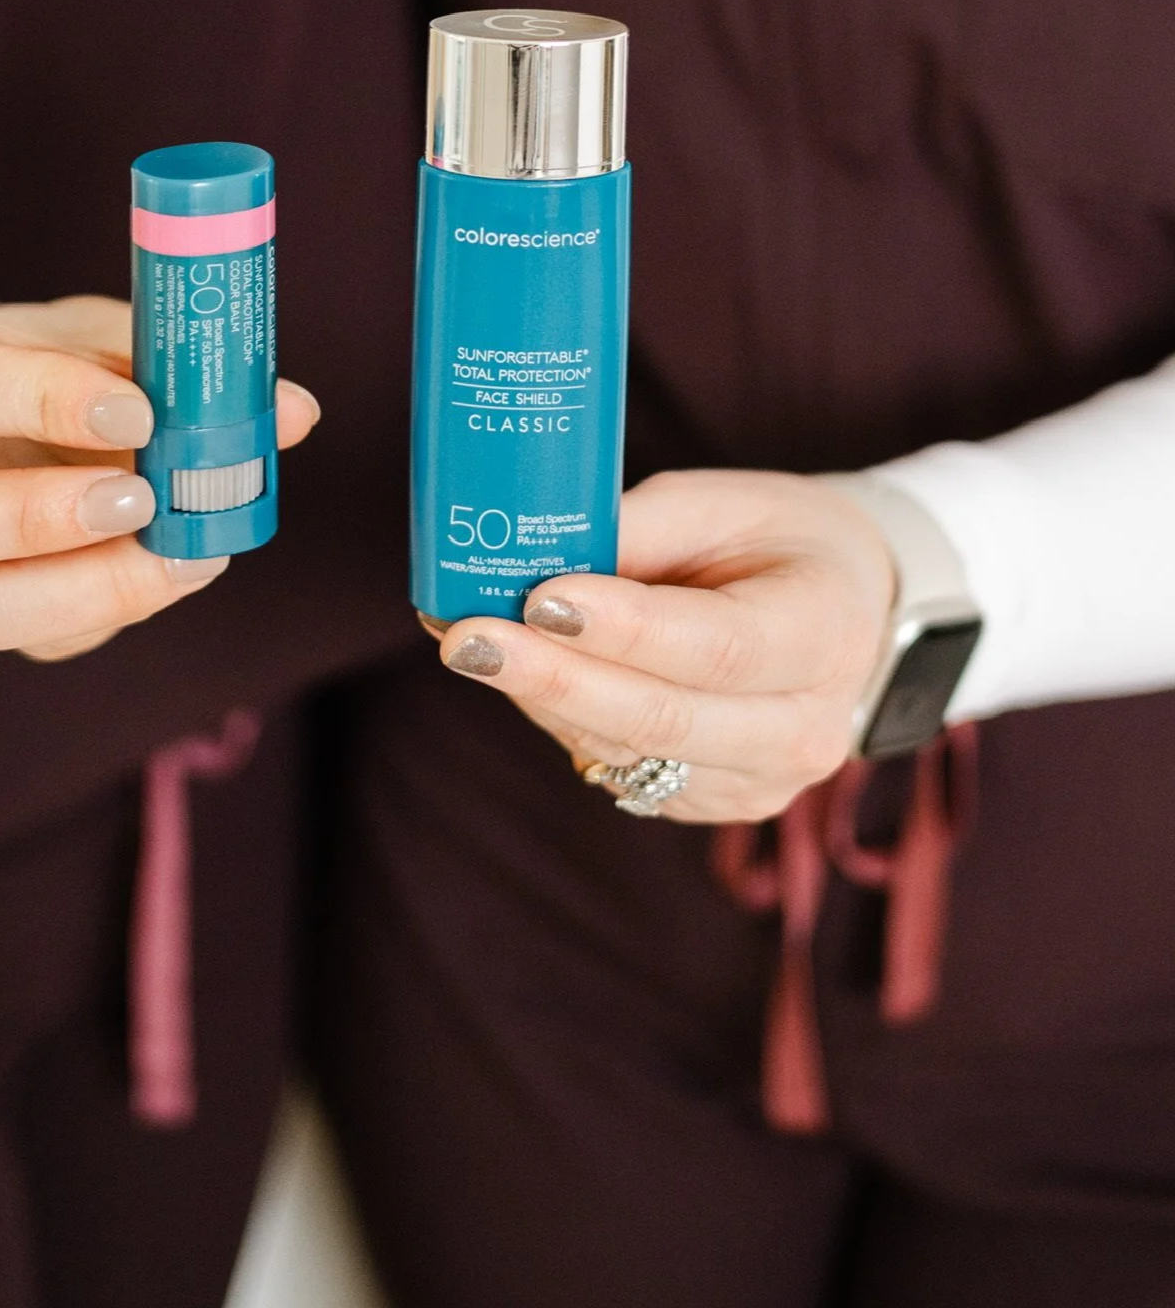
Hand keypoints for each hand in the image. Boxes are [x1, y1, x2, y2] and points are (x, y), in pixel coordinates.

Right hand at [0, 296, 317, 660]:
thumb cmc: (32, 362)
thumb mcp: (81, 334)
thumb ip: (165, 359)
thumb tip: (291, 410)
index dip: (39, 399)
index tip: (138, 412)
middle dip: (36, 519)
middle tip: (143, 498)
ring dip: (88, 587)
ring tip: (178, 551)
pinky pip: (40, 639)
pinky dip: (115, 608)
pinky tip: (168, 568)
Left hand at [438, 470, 895, 822]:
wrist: (843, 613)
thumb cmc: (778, 541)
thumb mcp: (724, 504)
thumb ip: (636, 531)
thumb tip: (530, 551)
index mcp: (826, 632)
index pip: (719, 647)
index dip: (625, 629)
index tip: (540, 597)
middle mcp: (805, 727)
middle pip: (663, 718)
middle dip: (553, 677)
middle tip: (463, 637)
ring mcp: (760, 781)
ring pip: (628, 751)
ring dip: (538, 696)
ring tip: (465, 640)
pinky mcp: (710, 803)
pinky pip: (618, 768)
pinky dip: (559, 717)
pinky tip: (515, 670)